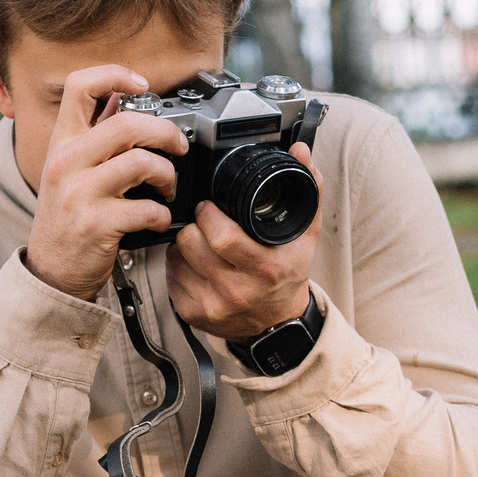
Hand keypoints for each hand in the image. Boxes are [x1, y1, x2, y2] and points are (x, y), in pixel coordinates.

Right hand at [25, 67, 189, 298]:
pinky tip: (157, 218)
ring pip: (142, 163)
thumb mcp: (70, 170)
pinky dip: (162, 214)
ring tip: (167, 186)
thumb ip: (96, 137)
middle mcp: (66, 162)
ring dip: (168, 174)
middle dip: (165, 131)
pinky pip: (146, 208)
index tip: (143, 85)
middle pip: (126, 123)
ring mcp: (78, 193)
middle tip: (178, 145)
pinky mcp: (95, 224)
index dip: (115, 74)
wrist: (51, 271)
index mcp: (61, 142)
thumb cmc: (68, 218)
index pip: (79, 86)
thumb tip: (129, 100)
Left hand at [167, 142, 320, 342]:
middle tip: (202, 221)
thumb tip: (299, 152)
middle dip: (192, 225)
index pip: (222, 237)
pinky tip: (195, 263)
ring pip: (176, 257)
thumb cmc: (288, 275)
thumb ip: (307, 190)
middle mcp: (237, 291)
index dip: (209, 215)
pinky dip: (178, 265)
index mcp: (265, 269)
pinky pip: (170, 277)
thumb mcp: (304, 235)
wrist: (278, 324)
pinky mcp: (192, 314)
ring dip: (183, 243)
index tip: (209, 206)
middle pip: (191, 243)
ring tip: (200, 241)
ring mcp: (212, 306)